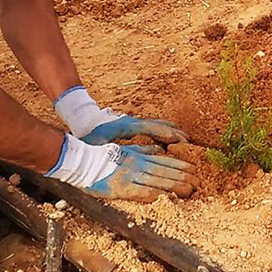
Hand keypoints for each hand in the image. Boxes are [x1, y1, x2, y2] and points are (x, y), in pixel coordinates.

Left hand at [55, 85, 187, 145]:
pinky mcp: (132, 124)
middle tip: (190, 142)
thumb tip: (135, 154)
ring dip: (171, 131)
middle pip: (160, 125)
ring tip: (184, 140)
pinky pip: (152, 127)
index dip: (169, 134)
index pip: (154, 128)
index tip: (182, 141)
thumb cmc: (89, 134)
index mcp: (128, 125)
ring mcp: (134, 121)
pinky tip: (168, 139)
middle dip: (175, 133)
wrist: (81, 118)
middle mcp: (134, 121)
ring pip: (158, 124)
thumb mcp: (101, 145)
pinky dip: (163, 131)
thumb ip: (120, 150)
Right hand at [85, 144, 195, 201]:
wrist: (79, 159)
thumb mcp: (123, 146)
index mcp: (136, 155)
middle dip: (183, 177)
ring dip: (175, 186)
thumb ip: (141, 149)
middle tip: (199, 182)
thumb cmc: (98, 152)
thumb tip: (159, 150)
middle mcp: (136, 164)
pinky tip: (167, 197)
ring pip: (157, 181)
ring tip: (190, 190)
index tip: (193, 170)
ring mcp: (129, 176)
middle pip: (164, 171)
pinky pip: (142, 192)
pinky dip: (156, 194)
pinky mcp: (121, 188)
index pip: (163, 161)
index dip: (179, 166)